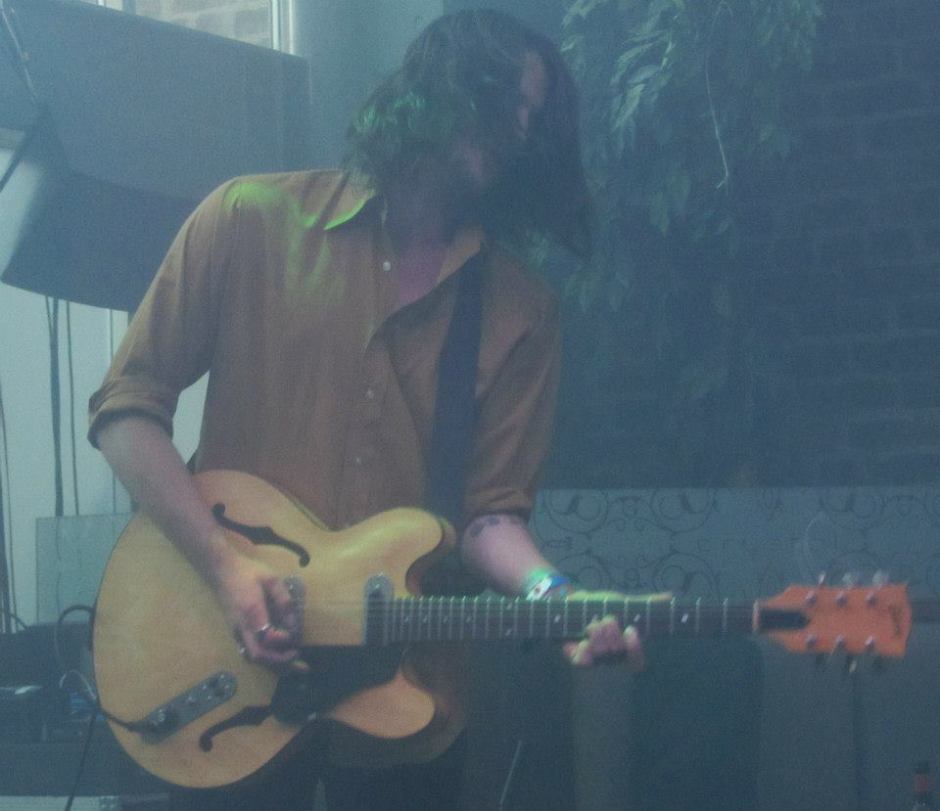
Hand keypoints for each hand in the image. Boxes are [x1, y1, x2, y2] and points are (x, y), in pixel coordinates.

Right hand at [212, 551, 300, 666]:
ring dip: (273, 665)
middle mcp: (242, 626)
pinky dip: (265, 660)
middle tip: (300, 663)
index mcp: (251, 611)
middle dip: (280, 663)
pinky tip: (277, 659)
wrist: (222, 572)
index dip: (281, 640)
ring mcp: (236, 631)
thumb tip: (294, 623)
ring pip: (252, 657)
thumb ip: (283, 599)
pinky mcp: (235, 633)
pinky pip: (249, 653)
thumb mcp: (271, 579)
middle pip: (258, 655)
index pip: (265, 637)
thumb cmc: (248, 572)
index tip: (292, 634)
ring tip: (293, 666)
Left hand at [561, 591, 669, 669]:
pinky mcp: (578, 658)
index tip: (631, 631)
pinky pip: (580, 663)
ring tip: (592, 625)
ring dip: (597, 641)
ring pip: (599, 658)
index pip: (636, 659)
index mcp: (627, 649)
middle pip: (616, 655)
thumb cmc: (605, 607)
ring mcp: (595, 659)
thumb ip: (646, 604)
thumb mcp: (625, 604)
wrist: (577, 606)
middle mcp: (612, 658)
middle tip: (608, 620)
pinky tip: (580, 643)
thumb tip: (670, 596)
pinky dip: (581, 654)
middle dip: (613, 637)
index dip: (634, 648)